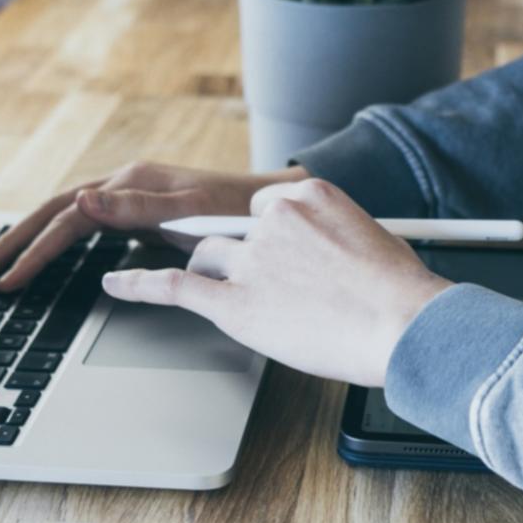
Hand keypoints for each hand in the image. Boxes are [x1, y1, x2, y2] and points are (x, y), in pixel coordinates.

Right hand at [0, 161, 306, 290]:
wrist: (282, 207)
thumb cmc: (245, 210)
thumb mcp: (194, 209)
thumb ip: (139, 206)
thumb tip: (82, 201)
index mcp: (131, 182)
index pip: (64, 217)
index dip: (32, 250)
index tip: (7, 281)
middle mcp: (126, 186)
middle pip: (54, 212)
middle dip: (14, 242)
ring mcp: (133, 200)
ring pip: (67, 219)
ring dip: (31, 242)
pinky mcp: (143, 216)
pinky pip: (89, 229)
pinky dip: (61, 244)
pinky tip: (47, 262)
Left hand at [102, 178, 451, 386]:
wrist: (405, 325)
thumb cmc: (400, 295)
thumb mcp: (371, 240)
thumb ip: (334, 238)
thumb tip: (326, 258)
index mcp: (308, 196)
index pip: (262, 207)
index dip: (264, 235)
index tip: (273, 251)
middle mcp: (273, 220)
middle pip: (230, 231)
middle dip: (237, 255)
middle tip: (256, 279)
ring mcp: (251, 261)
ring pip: (208, 257)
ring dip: (212, 274)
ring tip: (234, 298)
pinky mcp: (235, 303)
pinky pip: (173, 285)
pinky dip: (138, 282)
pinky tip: (117, 282)